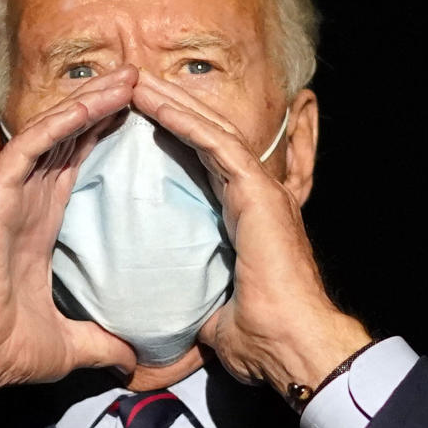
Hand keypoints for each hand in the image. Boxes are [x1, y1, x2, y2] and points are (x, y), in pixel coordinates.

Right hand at [0, 66, 139, 416]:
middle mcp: (24, 201)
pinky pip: (28, 147)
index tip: (136, 115)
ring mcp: (6, 193)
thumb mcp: (67, 344)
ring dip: (89, 103)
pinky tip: (91, 105)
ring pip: (51, 134)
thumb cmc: (0, 348)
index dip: (101, 137)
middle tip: (138, 80)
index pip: (74, 167)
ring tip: (126, 79)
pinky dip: (59, 123)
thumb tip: (132, 360)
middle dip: (101, 107)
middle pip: (67, 140)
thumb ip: (100, 343)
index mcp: (39, 224)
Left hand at [132, 69, 370, 395]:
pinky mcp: (258, 192)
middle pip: (207, 137)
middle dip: (171, 108)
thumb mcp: (213, 310)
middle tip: (135, 86)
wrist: (293, 346)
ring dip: (172, 104)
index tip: (140, 122)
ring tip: (137, 82)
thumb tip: (171, 306)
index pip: (206, 164)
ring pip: (211, 131)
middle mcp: (256, 195)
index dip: (176, 138)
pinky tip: (153, 102)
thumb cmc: (260, 337)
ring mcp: (261, 190)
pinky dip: (182, 119)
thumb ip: (196, 293)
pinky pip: (215, 144)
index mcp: (246, 217)